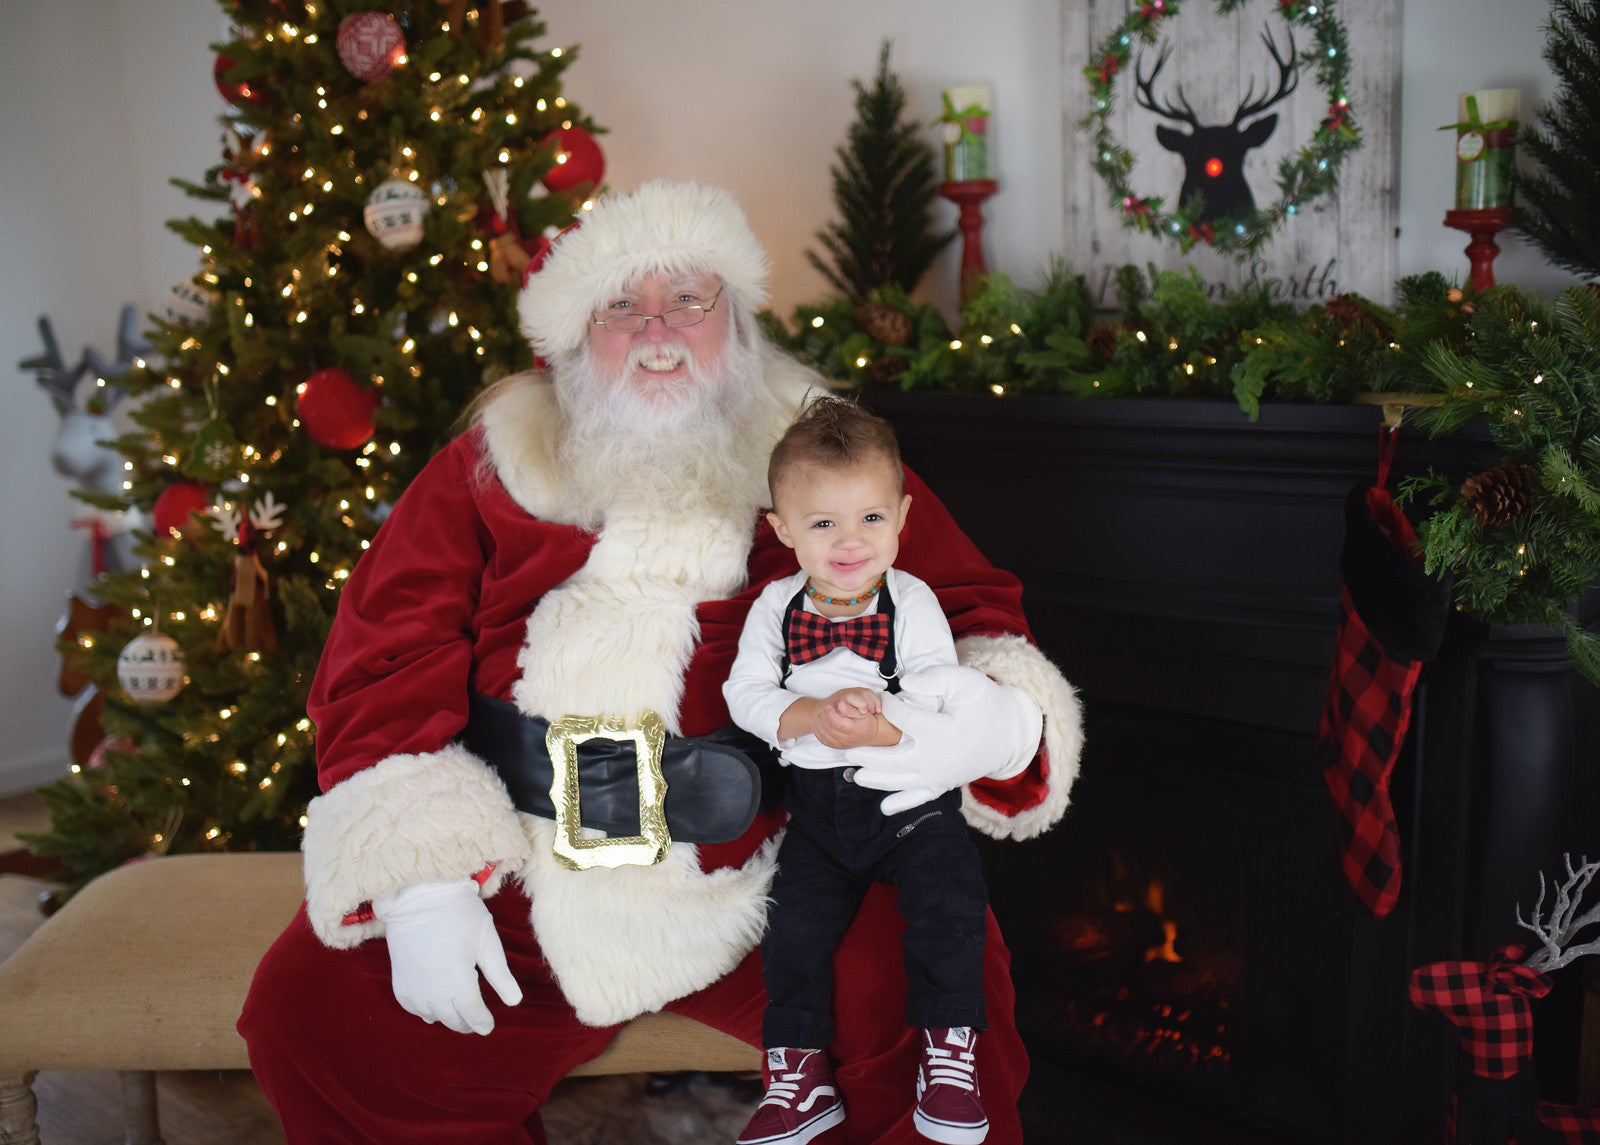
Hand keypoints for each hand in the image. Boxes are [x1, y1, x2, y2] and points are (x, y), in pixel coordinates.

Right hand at [372, 877, 522, 1034]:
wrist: (419, 897)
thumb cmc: (460, 915)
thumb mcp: (487, 942)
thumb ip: (501, 975)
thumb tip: (515, 1002)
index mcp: (459, 982)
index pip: (473, 1015)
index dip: (483, 1023)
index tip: (488, 1025)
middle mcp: (434, 992)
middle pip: (454, 1020)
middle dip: (467, 1023)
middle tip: (475, 1020)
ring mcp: (414, 989)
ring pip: (434, 1017)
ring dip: (448, 1017)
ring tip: (458, 1010)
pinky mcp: (400, 983)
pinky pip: (414, 1009)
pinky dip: (426, 1010)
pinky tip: (435, 1002)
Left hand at [814, 689, 895, 749]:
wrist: (870, 735)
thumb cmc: (867, 723)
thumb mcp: (863, 713)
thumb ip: (851, 709)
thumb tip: (841, 704)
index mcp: (855, 731)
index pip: (838, 723)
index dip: (831, 714)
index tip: (829, 707)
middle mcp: (847, 740)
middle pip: (830, 728)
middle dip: (824, 717)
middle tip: (824, 709)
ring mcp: (841, 744)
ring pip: (824, 735)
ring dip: (819, 723)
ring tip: (820, 714)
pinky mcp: (836, 746)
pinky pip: (823, 740)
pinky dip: (818, 731)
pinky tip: (819, 723)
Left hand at [844, 665, 1041, 815]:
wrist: (1010, 733)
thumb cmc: (986, 703)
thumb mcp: (964, 681)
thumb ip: (933, 679)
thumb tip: (905, 684)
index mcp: (941, 731)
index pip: (903, 719)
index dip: (887, 706)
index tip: (878, 698)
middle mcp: (937, 758)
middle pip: (892, 758)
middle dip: (867, 753)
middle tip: (845, 746)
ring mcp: (940, 775)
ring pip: (900, 782)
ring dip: (875, 779)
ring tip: (854, 774)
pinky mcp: (944, 784)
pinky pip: (919, 798)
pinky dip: (901, 804)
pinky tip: (883, 809)